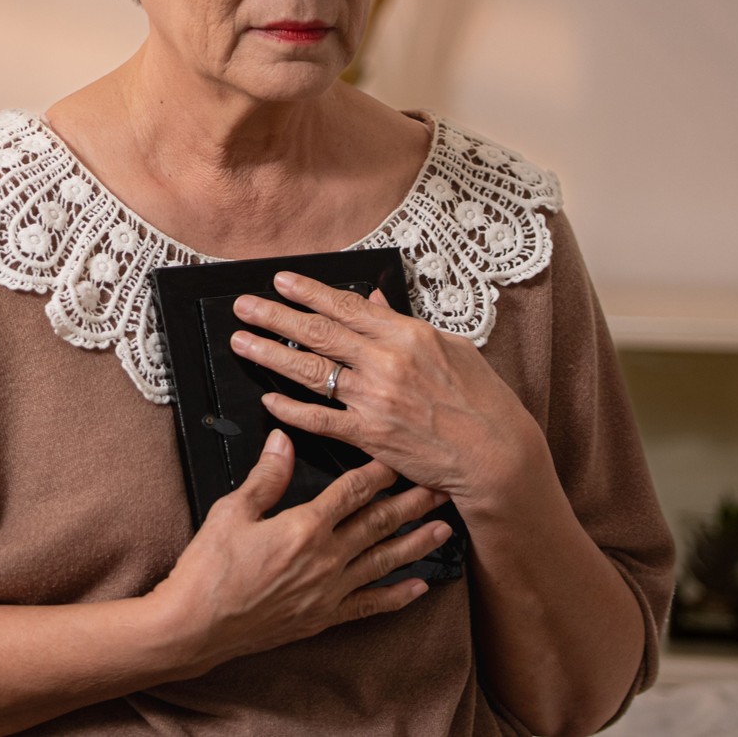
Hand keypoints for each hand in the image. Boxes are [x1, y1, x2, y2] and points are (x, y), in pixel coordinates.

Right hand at [145, 428, 450, 675]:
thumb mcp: (231, 512)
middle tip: (441, 488)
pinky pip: (370, 605)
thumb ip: (266, 477)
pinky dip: (398, 597)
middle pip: (378, 524)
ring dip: (416, 545)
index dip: (378, 472)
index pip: (352, 492)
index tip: (399, 457)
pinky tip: (420, 587)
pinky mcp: (324, 617)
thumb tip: (283, 440)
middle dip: (412, 504)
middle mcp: (326, 559)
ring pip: (384, 562)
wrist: (197, 625)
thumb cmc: (209, 568)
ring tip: (444, 530)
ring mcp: (329, 591)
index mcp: (304, 527)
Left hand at [228, 273, 543, 506]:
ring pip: (310, 371)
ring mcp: (375, 399)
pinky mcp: (369, 436)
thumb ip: (405, 323)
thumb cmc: (481, 400)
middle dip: (274, 316)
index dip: (308, 292)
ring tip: (241, 342)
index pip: (346, 306)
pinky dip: (290, 409)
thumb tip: (374, 300)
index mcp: (407, 335)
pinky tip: (268, 398)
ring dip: (269, 355)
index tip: (280, 281)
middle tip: (244, 306)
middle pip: (317, 333)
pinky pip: (319, 419)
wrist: (495, 455)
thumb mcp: (451, 347)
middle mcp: (386, 362)